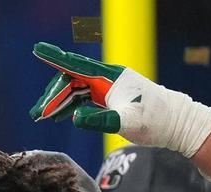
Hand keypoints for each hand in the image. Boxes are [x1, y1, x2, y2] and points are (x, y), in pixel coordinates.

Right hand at [28, 41, 210, 156]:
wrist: (174, 123)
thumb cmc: (154, 120)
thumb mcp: (126, 122)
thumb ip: (100, 120)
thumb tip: (75, 117)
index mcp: (109, 77)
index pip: (76, 65)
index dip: (55, 57)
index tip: (37, 49)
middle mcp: (106, 78)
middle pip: (70, 80)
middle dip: (52, 96)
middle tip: (36, 115)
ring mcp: (106, 87)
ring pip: (74, 89)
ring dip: (57, 103)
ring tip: (41, 118)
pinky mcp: (108, 98)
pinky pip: (81, 97)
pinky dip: (68, 106)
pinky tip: (59, 117)